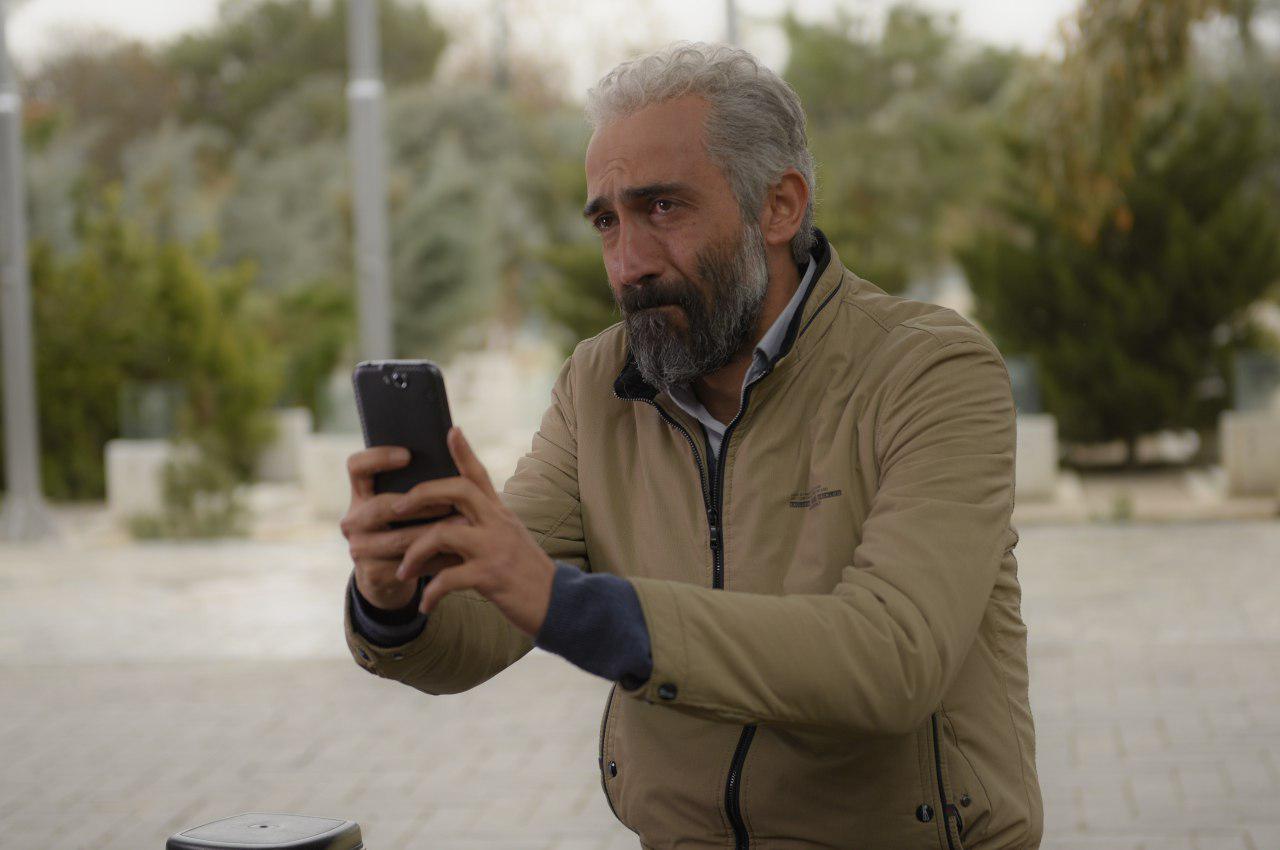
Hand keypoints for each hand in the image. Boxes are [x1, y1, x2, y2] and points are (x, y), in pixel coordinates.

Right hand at [341, 446, 462, 610]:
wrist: (395, 574)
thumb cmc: (410, 526)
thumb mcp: (412, 501)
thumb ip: (427, 473)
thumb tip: (455, 433)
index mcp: (362, 493)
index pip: (356, 466)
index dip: (377, 458)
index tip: (408, 455)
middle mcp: (354, 519)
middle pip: (381, 506)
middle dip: (420, 504)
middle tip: (451, 502)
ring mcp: (359, 548)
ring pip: (399, 538)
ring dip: (434, 532)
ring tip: (464, 525)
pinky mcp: (372, 574)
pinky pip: (408, 564)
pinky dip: (436, 558)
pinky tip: (457, 553)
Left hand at [392, 426, 556, 636]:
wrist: (557, 604)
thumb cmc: (527, 575)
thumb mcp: (510, 541)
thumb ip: (484, 528)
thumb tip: (448, 525)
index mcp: (500, 513)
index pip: (480, 475)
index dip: (465, 452)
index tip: (451, 430)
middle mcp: (498, 524)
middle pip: (458, 491)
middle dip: (421, 495)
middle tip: (397, 508)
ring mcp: (494, 548)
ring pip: (443, 534)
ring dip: (414, 553)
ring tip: (402, 572)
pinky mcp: (490, 576)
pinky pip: (448, 578)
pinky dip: (432, 593)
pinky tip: (426, 605)